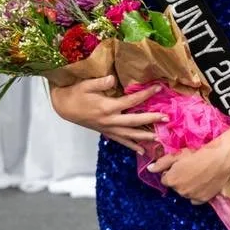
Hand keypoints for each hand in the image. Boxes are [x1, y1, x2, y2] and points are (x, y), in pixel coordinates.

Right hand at [48, 75, 165, 153]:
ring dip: (145, 136)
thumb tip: (113, 79)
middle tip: (166, 118)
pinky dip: (131, 146)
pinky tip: (141, 151)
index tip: (159, 89)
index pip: (131, 101)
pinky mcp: (105, 132)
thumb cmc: (75, 93)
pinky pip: (121, 140)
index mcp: (107, 107)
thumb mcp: (86, 85)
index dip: (146, 94)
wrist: (63, 107)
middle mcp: (110, 120)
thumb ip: (100, 82)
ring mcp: (108, 128)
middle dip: (151, 119)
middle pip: (135, 121)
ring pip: (130, 134)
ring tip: (159, 137)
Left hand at [146, 140, 229, 203]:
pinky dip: (197, 193)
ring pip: (185, 192)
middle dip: (180, 179)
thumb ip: (161, 163)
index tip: (181, 166)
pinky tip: (202, 184)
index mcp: (171, 180)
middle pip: (176, 187)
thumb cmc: (197, 153)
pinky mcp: (203, 199)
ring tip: (198, 174)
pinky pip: (195, 199)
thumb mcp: (177, 155)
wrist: (219, 158)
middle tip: (191, 168)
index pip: (165, 179)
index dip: (171, 172)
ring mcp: (191, 196)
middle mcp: (179, 191)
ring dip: (188, 186)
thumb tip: (149, 169)